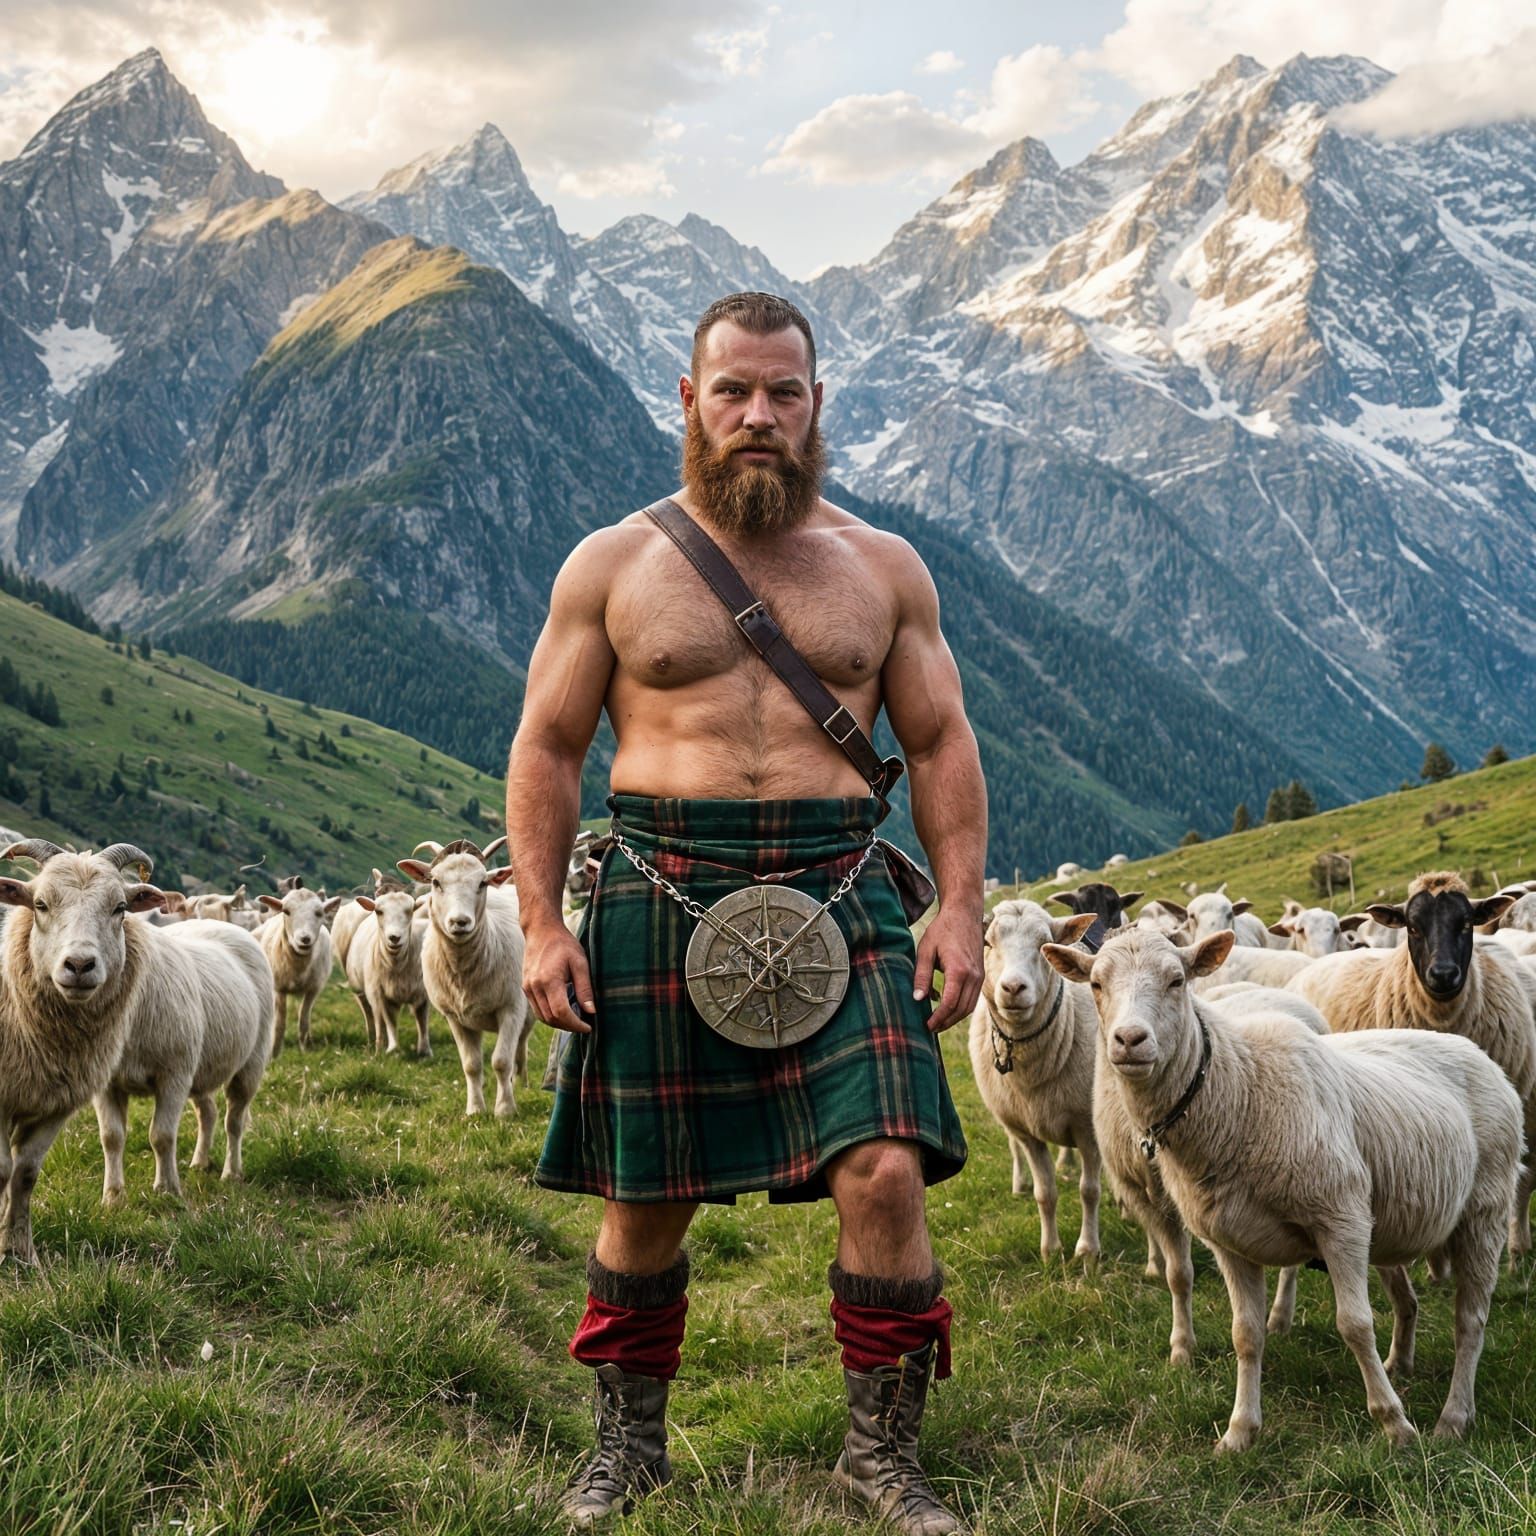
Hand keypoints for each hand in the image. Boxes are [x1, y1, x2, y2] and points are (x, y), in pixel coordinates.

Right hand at [522, 918, 595, 1033]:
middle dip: (568, 1026)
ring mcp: (527, 988)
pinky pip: (537, 1009)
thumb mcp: (580, 962)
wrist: (541, 930)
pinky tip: (562, 1011)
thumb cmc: (563, 944)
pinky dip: (549, 1015)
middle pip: (551, 1018)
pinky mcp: (525, 987)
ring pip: (542, 1017)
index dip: (575, 1024)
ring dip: (558, 1023)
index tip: (588, 1027)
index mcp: (549, 980)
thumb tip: (591, 1011)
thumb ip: (585, 988)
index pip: (561, 1012)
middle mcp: (534, 987)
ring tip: (574, 1020)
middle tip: (583, 1025)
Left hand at [913, 904, 982, 1032]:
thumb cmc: (942, 930)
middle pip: (962, 1009)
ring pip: (969, 1007)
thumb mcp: (925, 950)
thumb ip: (921, 975)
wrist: (964, 914)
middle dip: (946, 1022)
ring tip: (937, 1022)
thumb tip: (918, 999)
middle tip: (930, 1028)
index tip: (927, 1025)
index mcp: (959, 970)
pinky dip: (960, 1007)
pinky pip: (972, 998)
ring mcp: (980, 976)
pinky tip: (946, 1007)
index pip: (950, 1003)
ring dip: (954, 1017)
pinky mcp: (980, 975)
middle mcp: (973, 976)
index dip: (939, 1018)